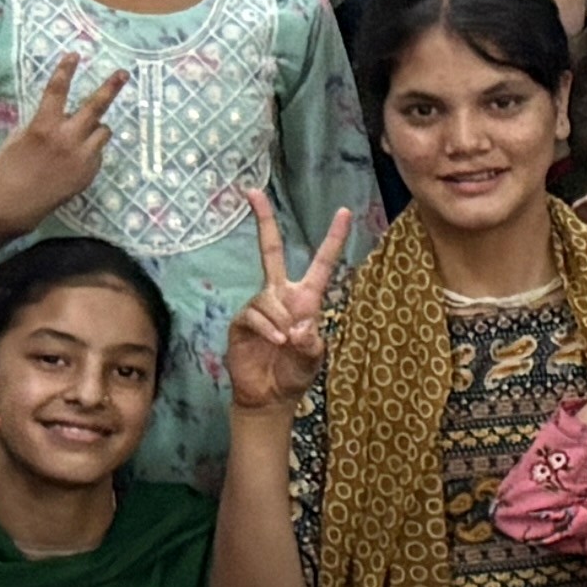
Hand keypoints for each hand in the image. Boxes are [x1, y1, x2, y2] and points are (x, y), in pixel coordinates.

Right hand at [0, 53, 125, 235]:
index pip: (57, 91)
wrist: (11, 206)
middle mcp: (67, 139)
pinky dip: (89, 151)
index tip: (75, 54)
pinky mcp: (89, 174)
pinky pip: (97, 153)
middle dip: (110, 88)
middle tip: (122, 74)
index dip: (65, 70)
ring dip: (95, 127)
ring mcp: (82, 158)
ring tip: (83, 133)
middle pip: (96, 107)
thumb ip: (40, 125)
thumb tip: (55, 117)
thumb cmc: (6, 170)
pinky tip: (72, 161)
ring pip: (103, 131)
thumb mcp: (17, 139)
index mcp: (44, 127)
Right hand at [218, 195, 351, 422]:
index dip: (332, 239)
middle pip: (271, 250)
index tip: (344, 211)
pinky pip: (255, 314)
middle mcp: (281, 295)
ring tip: (286, 343)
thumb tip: (298, 327)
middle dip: (262, 221)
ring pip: (268, 297)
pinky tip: (276, 342)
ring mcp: (260, 305)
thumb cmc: (295, 373)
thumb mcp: (314, 357)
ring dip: (281, 320)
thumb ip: (311, 343)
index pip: (321, 263)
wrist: (269, 396)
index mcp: (306, 298)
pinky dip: (268, 328)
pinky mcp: (242, 320)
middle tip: (252, 191)